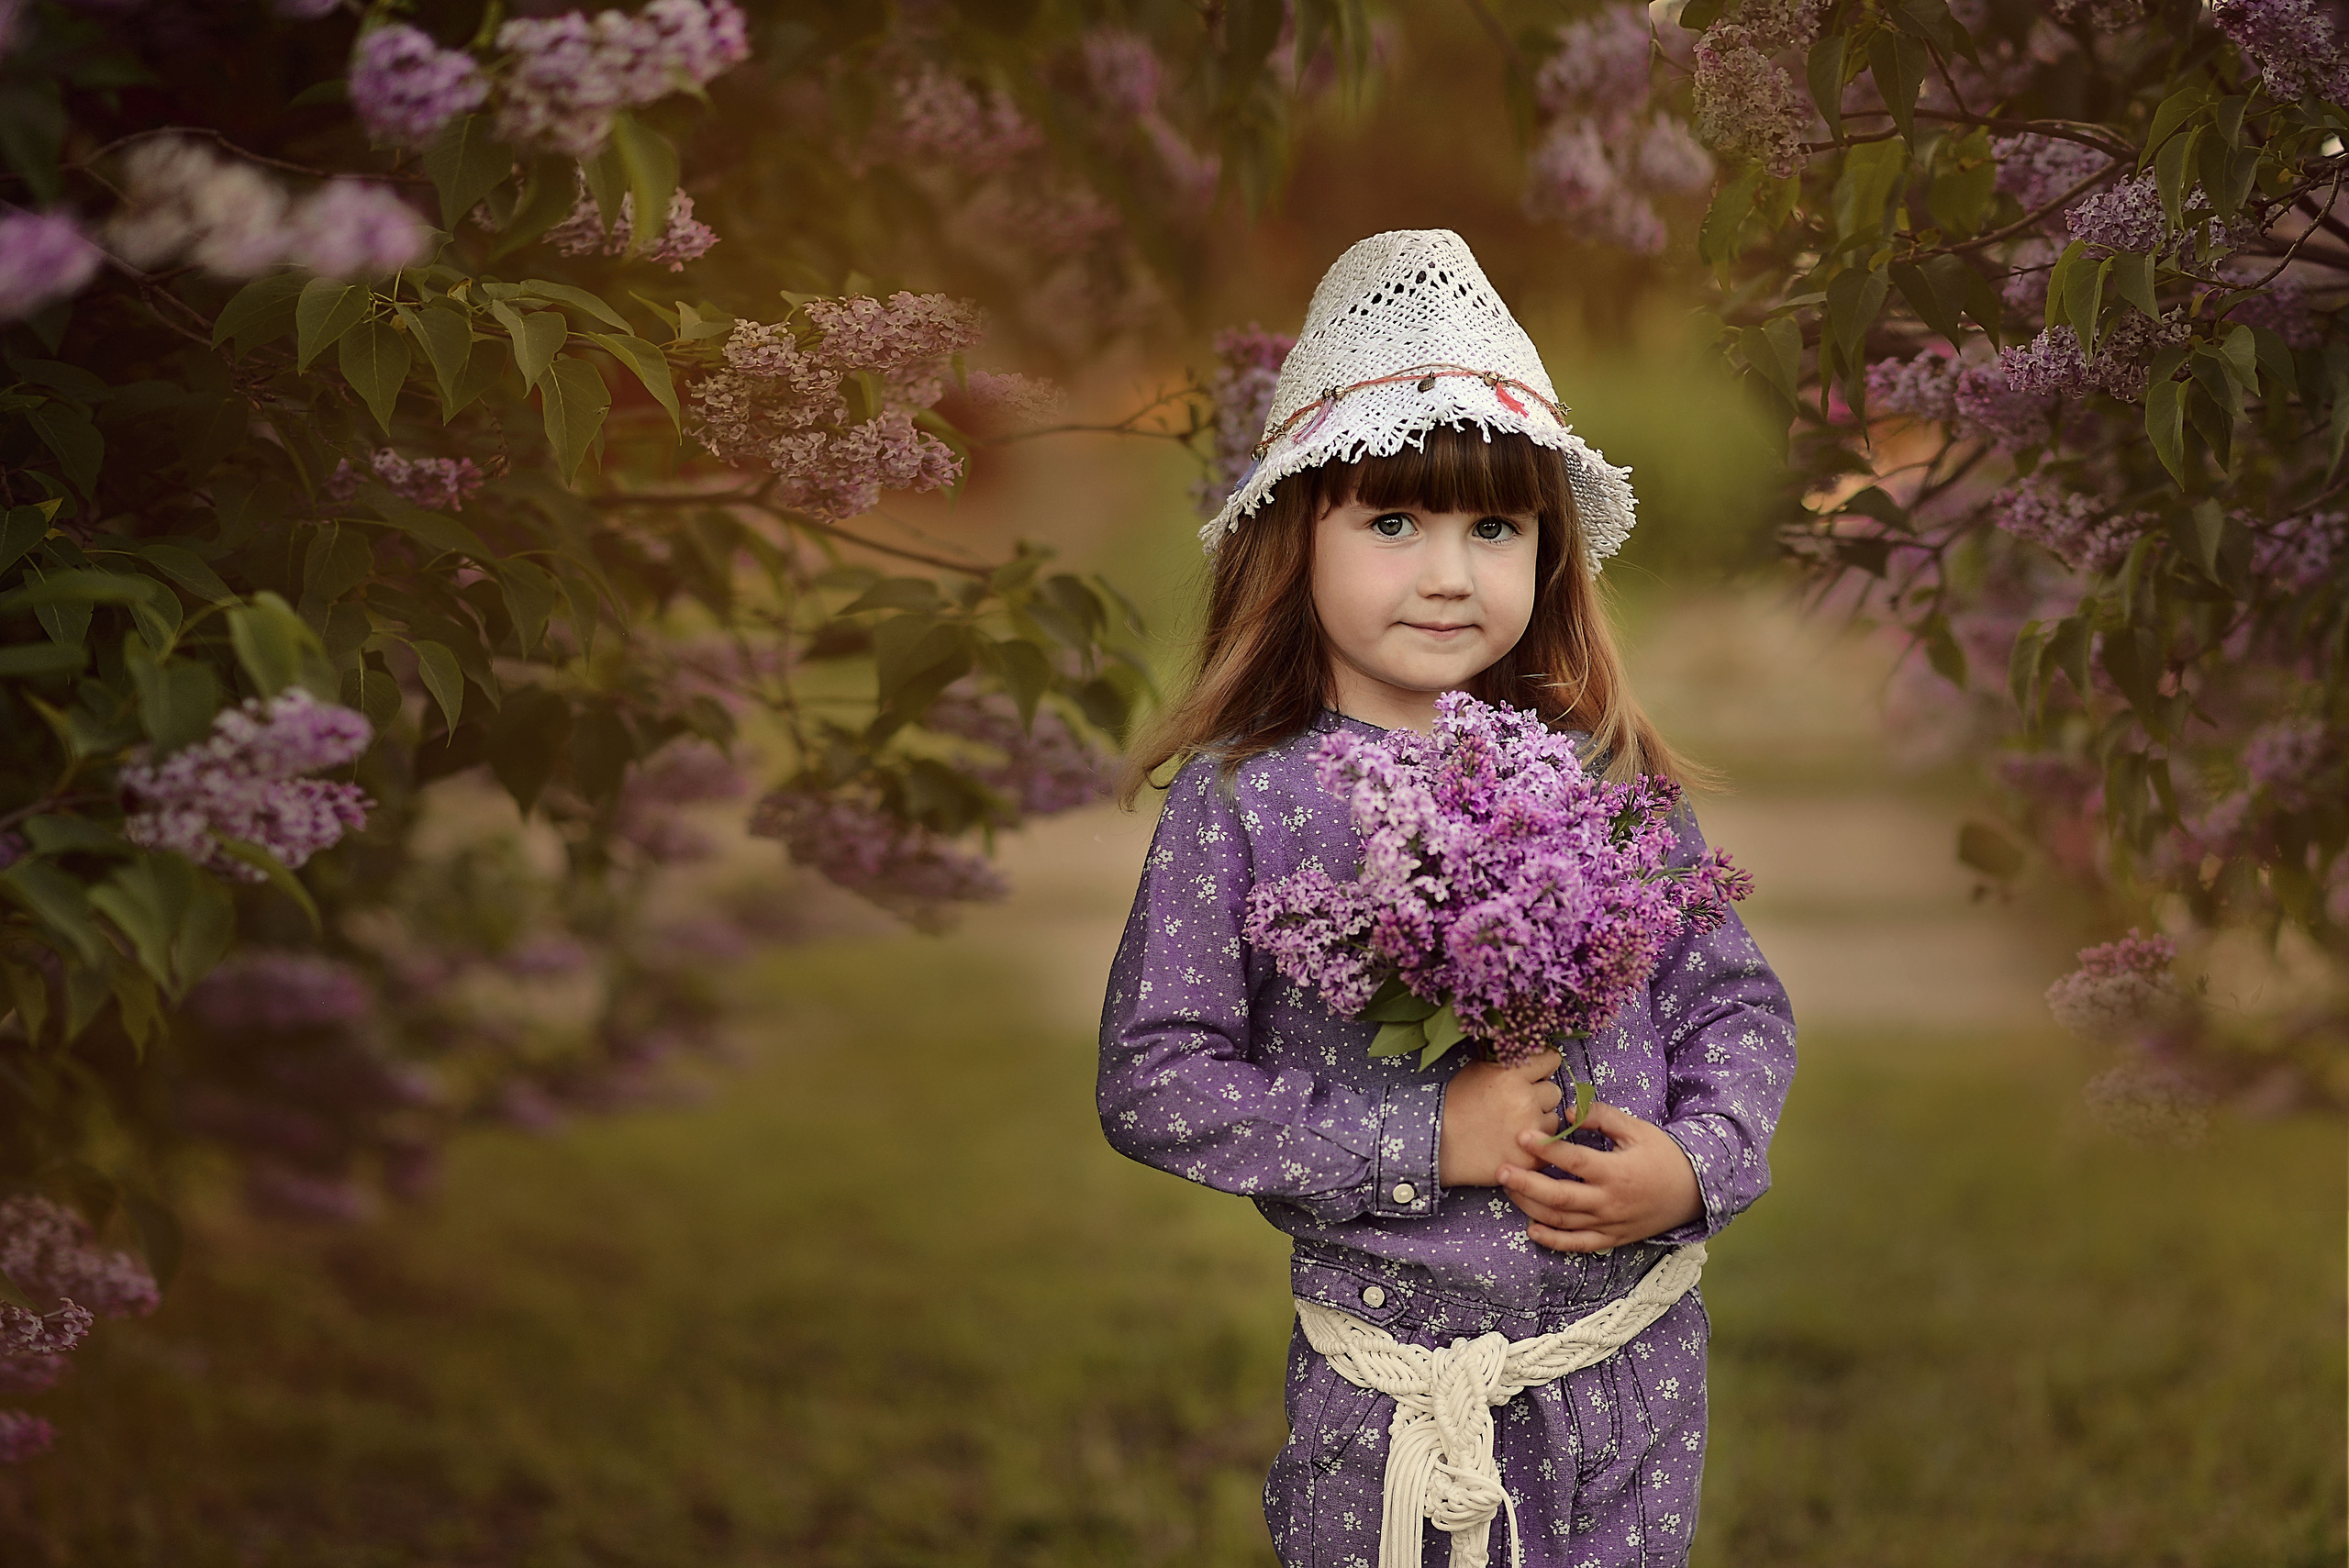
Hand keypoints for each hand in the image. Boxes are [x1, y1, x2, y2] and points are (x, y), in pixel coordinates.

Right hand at [1437, 1050, 1562, 1188]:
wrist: (1441, 1144)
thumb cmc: (1456, 1105)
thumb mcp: (1477, 1071)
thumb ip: (1507, 1062)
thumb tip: (1531, 1053)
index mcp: (1511, 1075)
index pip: (1550, 1060)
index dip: (1543, 1067)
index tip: (1536, 1074)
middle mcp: (1525, 1100)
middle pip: (1553, 1091)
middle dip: (1539, 1096)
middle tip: (1517, 1105)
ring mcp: (1531, 1130)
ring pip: (1553, 1119)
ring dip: (1539, 1121)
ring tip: (1514, 1126)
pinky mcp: (1532, 1157)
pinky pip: (1548, 1143)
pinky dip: (1536, 1143)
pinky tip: (1515, 1142)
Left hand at [1497, 1101, 1702, 1252]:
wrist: (1693, 1192)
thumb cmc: (1662, 1155)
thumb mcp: (1637, 1129)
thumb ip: (1601, 1118)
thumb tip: (1567, 1112)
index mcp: (1617, 1172)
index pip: (1574, 1161)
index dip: (1546, 1149)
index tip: (1521, 1136)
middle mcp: (1610, 1202)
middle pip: (1561, 1197)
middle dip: (1526, 1184)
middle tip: (1500, 1170)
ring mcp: (1609, 1224)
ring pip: (1563, 1221)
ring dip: (1531, 1207)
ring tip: (1508, 1190)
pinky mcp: (1611, 1239)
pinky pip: (1578, 1245)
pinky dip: (1553, 1241)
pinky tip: (1531, 1230)